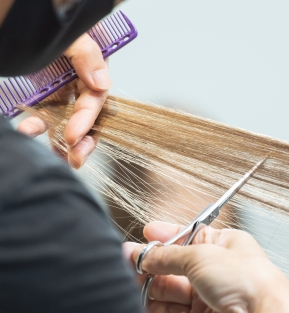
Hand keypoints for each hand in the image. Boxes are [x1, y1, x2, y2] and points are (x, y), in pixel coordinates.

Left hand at [17, 33, 110, 168]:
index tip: (73, 137)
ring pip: (68, 121)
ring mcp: (64, 89)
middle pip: (89, 117)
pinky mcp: (47, 93)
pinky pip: (46, 114)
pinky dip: (38, 126)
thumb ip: (86, 54)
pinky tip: (26, 131)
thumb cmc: (56, 23)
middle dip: (84, 141)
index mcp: (94, 69)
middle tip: (75, 159)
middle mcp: (82, 82)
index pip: (95, 100)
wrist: (27, 19)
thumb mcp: (72, 34)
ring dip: (62, 141)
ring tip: (58, 158)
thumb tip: (102, 83)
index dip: (86, 120)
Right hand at [123, 221, 288, 312]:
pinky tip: (140, 302)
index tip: (146, 234)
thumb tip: (147, 254)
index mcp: (226, 245)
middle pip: (176, 265)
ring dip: (150, 285)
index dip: (167, 236)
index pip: (190, 236)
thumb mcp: (201, 255)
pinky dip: (155, 307)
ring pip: (172, 289)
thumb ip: (169, 256)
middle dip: (152, 263)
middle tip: (127, 261)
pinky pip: (173, 312)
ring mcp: (211, 297)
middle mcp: (219, 270)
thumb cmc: (248, 281)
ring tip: (127, 281)